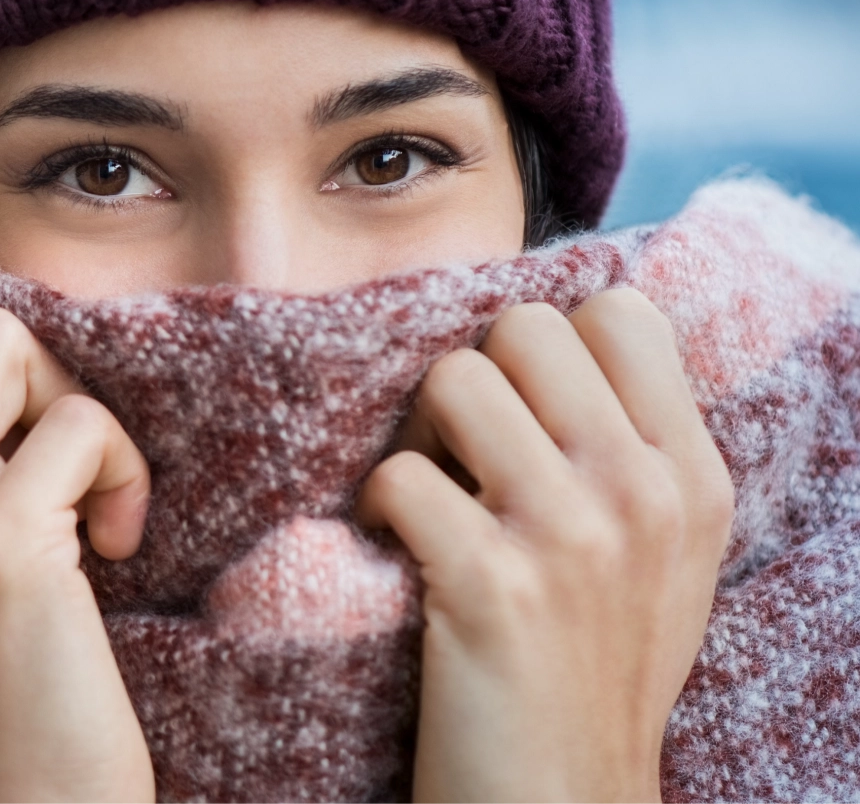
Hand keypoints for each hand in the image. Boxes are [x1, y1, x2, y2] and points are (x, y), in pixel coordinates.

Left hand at [357, 289, 734, 803]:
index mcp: (691, 476)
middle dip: (473, 378)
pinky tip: (393, 552)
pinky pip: (399, 475)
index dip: (548, 345)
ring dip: (416, 436)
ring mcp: (571, 536)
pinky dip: (375, 508)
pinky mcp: (491, 586)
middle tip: (458, 454)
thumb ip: (630, 449)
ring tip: (425, 500)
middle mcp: (642, 492)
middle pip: (523, 329)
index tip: (522, 410)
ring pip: (453, 380)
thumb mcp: (662, 555)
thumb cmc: (593, 670)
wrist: (563, 801)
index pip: (620, 312)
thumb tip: (552, 341)